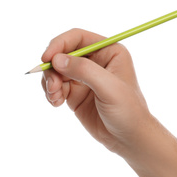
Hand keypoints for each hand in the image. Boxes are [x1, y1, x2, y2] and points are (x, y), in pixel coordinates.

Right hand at [41, 28, 149, 151]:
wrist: (129, 138)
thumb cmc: (128, 111)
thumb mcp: (109, 88)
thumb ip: (84, 71)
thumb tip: (57, 59)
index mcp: (109, 52)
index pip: (78, 38)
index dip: (59, 44)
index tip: (47, 58)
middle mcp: (96, 62)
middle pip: (63, 53)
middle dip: (53, 68)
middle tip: (52, 86)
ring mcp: (85, 78)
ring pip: (56, 70)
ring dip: (49, 81)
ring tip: (55, 98)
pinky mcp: (76, 93)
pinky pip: (56, 86)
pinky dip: (51, 92)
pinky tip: (56, 103)